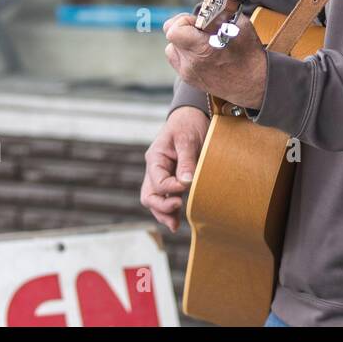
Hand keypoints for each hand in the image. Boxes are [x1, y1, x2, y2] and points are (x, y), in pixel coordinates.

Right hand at [140, 106, 208, 232]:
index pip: (158, 181)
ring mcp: (162, 175)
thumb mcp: (187, 140)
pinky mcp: (172, 179)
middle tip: (177, 207)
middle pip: (149, 195)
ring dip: (163, 213)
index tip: (187, 186)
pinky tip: (177, 220)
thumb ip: (186, 161)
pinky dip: (169, 209)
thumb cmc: (189, 124)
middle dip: (161, 207)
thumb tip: (186, 183)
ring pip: (155, 200)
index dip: (171, 188)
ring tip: (175, 226)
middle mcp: (155, 169)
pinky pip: (166, 198)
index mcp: (155, 158)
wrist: (193, 115)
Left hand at [162, 11, 267, 109]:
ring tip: (200, 41)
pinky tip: (200, 51)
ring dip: (182, 41)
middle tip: (200, 29)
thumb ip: (224, 11)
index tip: (197, 22)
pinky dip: (185, 53)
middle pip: (171, 37)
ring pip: (171, 48)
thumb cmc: (250, 57)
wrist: (254, 84)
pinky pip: (177, 60)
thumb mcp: (241, 26)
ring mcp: (188, 74)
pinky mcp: (189, 79)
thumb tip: (216, 2)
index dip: (184, 20)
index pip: (174, 30)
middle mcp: (191, 64)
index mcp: (203, 50)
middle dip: (184, 28)